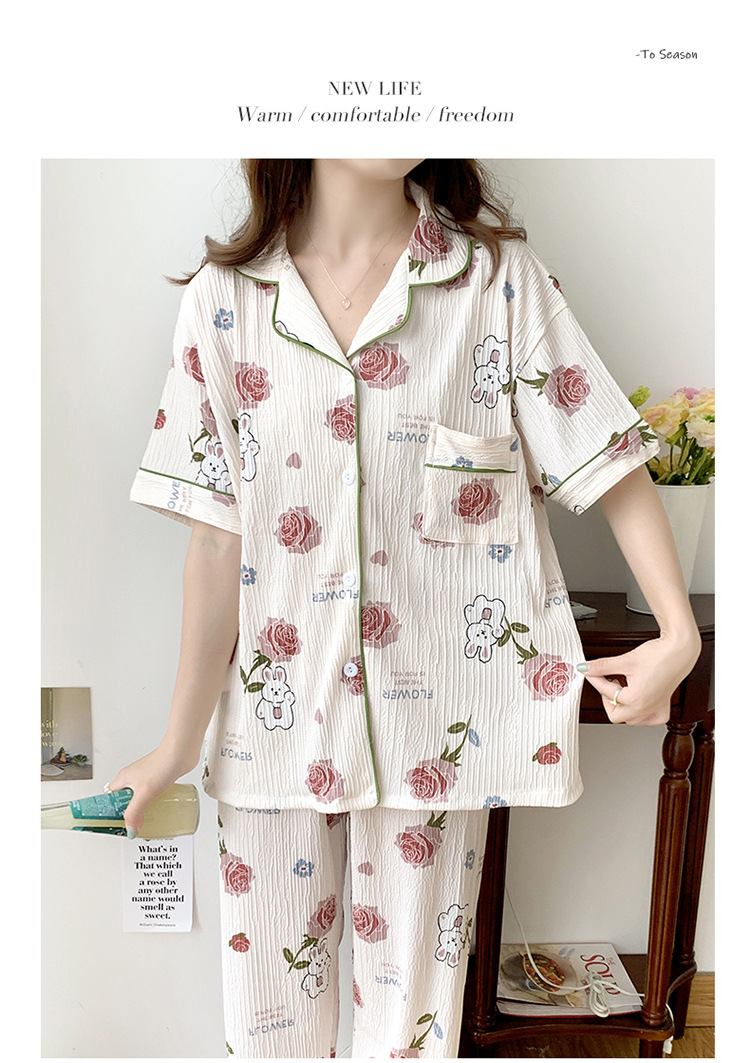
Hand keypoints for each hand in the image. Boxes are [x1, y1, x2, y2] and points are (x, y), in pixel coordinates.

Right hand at [106, 745, 193, 837]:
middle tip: (133, 828)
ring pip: (140, 799)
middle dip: (128, 815)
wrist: (182, 751)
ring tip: (146, 823)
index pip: (109, 799)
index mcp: (123, 779)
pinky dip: (154, 805)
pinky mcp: (160, 780)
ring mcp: (147, 780)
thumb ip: (135, 812)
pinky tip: (160, 812)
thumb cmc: (162, 763)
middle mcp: (133, 779)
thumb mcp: (144, 792)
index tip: (114, 826)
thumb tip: (131, 830)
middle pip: (125, 801)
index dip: (109, 813)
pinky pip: (152, 796)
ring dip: (142, 811)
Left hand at [579, 631, 701, 726]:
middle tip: (607, 682)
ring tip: (621, 688)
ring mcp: (656, 709)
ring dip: (622, 707)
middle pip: (615, 715)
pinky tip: (638, 700)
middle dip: (607, 698)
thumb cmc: (659, 655)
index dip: (595, 679)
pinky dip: (641, 713)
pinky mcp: (664, 705)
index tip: (590, 670)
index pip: (606, 692)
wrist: (680, 650)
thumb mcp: (625, 660)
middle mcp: (647, 709)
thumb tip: (585, 668)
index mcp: (636, 700)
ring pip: (631, 720)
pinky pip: (650, 719)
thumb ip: (602, 666)